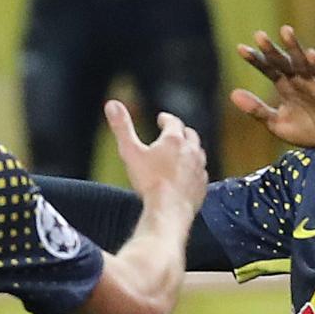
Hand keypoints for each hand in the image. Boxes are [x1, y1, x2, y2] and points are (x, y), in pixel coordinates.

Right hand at [104, 99, 207, 214]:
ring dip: (190, 149)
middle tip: (174, 133)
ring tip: (182, 152)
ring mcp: (199, 168)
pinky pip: (201, 172)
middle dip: (181, 132)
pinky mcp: (202, 185)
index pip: (173, 122)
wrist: (169, 210)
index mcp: (173, 140)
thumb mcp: (129, 151)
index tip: (161, 119)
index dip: (166, 119)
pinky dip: (194, 169)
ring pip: (198, 152)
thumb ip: (121, 127)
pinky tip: (188, 174)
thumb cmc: (149, 182)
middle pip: (190, 135)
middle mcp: (190, 151)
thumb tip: (112, 104)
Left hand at [230, 26, 314, 170]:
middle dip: (271, 49)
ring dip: (294, 48)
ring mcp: (314, 84)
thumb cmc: (306, 130)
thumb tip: (232, 94)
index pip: (268, 69)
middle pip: (282, 62)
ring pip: (302, 63)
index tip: (240, 48)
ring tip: (285, 31)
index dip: (256, 59)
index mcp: (284, 86)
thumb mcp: (276, 123)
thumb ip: (256, 109)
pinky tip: (310, 54)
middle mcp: (298, 80)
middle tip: (259, 35)